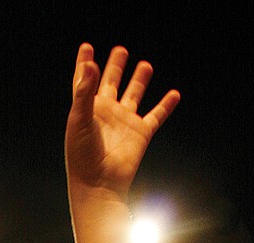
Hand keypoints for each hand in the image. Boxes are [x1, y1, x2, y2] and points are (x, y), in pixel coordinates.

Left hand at [65, 43, 179, 197]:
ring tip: (144, 65)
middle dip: (115, 67)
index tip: (87, 48)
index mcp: (87, 109)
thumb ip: (84, 92)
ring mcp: (124, 123)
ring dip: (139, 81)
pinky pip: (156, 115)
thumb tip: (91, 64)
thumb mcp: (79, 120)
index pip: (85, 81)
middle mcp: (106, 114)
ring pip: (134, 95)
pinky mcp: (140, 133)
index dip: (85, 65)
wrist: (99, 184)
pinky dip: (166, 105)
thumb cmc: (83, 156)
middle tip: (120, 51)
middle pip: (111, 83)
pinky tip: (174, 94)